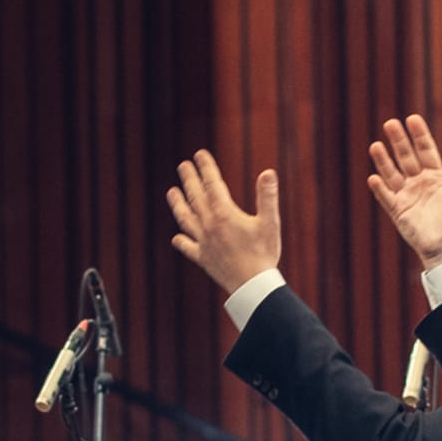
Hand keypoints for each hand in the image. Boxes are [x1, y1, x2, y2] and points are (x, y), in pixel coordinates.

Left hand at [165, 151, 282, 295]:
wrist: (252, 286)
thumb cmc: (264, 254)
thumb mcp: (270, 223)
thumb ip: (267, 197)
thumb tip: (268, 172)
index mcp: (224, 214)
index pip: (212, 184)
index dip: (206, 168)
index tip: (199, 154)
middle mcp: (209, 225)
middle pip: (195, 197)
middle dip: (189, 179)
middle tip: (183, 165)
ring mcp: (203, 242)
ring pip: (186, 219)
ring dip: (178, 204)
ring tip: (171, 192)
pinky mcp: (203, 258)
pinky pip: (188, 247)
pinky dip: (181, 241)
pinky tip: (176, 238)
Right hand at [367, 115, 441, 267]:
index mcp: (436, 177)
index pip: (426, 150)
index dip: (419, 135)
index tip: (412, 119)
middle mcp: (419, 183)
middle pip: (406, 157)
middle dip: (398, 140)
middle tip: (390, 123)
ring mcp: (407, 196)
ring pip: (392, 173)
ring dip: (384, 160)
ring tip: (375, 145)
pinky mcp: (398, 211)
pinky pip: (386, 197)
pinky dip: (379, 188)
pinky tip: (374, 178)